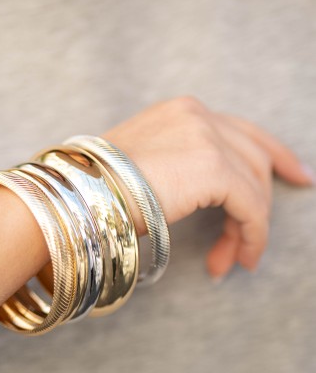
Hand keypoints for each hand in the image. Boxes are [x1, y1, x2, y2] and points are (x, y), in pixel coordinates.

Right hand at [101, 96, 313, 277]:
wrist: (78, 195)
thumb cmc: (97, 189)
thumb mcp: (142, 167)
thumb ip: (180, 167)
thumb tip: (204, 195)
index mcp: (181, 112)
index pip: (241, 130)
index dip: (275, 154)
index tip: (297, 175)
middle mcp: (198, 115)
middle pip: (253, 160)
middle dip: (258, 206)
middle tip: (247, 246)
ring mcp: (207, 136)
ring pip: (253, 186)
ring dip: (248, 229)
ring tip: (232, 260)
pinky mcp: (213, 166)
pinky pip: (250, 206)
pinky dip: (251, 235)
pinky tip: (239, 257)